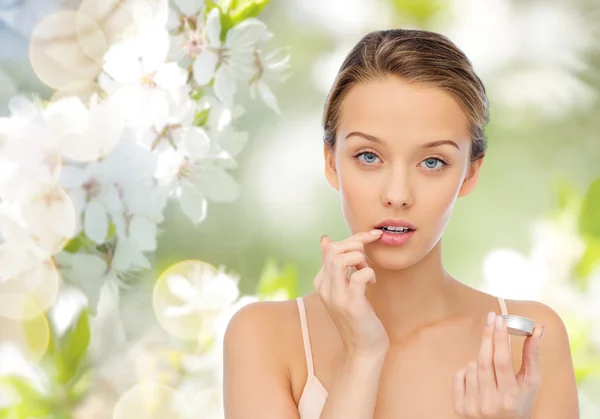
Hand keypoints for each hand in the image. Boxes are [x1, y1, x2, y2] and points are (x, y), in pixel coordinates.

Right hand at [314, 229, 388, 357]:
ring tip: (368, 271)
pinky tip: (373, 282)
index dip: (354, 239)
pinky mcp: (352, 305)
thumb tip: (325, 238)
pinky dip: (369, 273)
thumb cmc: (357, 317)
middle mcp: (325, 288)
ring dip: (361, 259)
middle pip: (335, 250)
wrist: (363, 350)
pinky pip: (358, 277)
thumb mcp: (342, 287)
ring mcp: (337, 297)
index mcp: (321, 281)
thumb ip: (334, 264)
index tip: (372, 237)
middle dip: (357, 244)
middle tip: (368, 258)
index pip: (332, 248)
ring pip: (341, 259)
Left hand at [452, 312, 544, 418]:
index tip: (499, 320)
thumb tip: (538, 328)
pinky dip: (468, 370)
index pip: (502, 362)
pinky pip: (459, 375)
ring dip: (480, 358)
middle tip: (491, 318)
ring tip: (491, 365)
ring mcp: (472, 407)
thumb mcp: (531, 383)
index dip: (500, 338)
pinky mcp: (459, 408)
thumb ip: (533, 356)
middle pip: (484, 361)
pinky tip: (478, 376)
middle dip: (488, 337)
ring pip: (472, 366)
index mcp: (511, 399)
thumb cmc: (520, 402)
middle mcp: (490, 404)